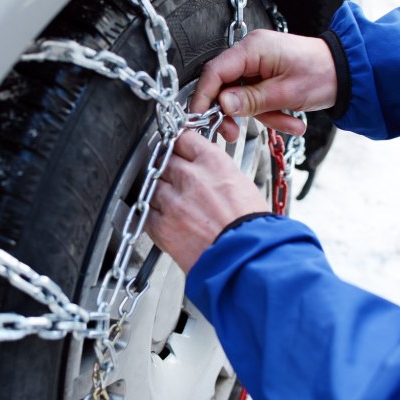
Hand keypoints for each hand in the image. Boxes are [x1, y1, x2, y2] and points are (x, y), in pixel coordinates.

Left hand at [146, 131, 268, 272]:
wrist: (245, 260)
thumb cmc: (251, 229)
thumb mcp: (242, 186)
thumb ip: (217, 174)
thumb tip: (206, 172)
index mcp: (213, 163)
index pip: (184, 138)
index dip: (179, 144)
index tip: (178, 147)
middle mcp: (189, 177)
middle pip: (165, 160)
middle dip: (169, 168)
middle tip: (176, 179)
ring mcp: (171, 201)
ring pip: (153, 185)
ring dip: (161, 191)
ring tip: (174, 203)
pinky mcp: (160, 226)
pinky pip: (148, 212)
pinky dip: (154, 214)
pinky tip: (167, 219)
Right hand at [191, 29, 336, 139]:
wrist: (349, 74)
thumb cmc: (323, 74)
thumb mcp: (285, 92)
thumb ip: (250, 100)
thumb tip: (222, 105)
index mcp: (253, 49)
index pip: (214, 72)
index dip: (203, 97)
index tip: (199, 118)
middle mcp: (251, 54)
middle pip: (223, 87)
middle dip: (231, 114)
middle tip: (232, 133)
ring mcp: (258, 65)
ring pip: (240, 98)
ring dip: (260, 117)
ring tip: (285, 124)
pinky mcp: (265, 77)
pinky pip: (256, 99)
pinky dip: (271, 114)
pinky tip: (290, 121)